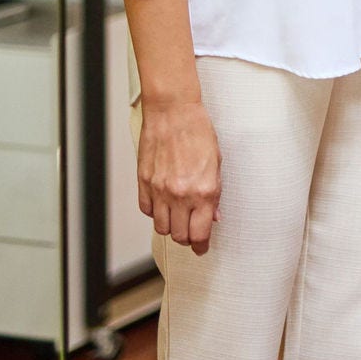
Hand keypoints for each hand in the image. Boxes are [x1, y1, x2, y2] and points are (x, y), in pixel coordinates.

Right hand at [135, 99, 220, 256]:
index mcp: (204, 191)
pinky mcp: (144, 182)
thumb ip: (214, 194)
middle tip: (191, 232)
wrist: (173, 111)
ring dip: (170, 226)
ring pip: (161, 227)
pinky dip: (154, 211)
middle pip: (180, 236)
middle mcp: (181, 194)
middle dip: (187, 237)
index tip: (202, 248)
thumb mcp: (216, 163)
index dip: (201, 245)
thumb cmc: (198, 131)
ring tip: (177, 218)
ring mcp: (160, 190)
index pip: (200, 234)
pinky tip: (163, 203)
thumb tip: (213, 216)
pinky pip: (147, 210)